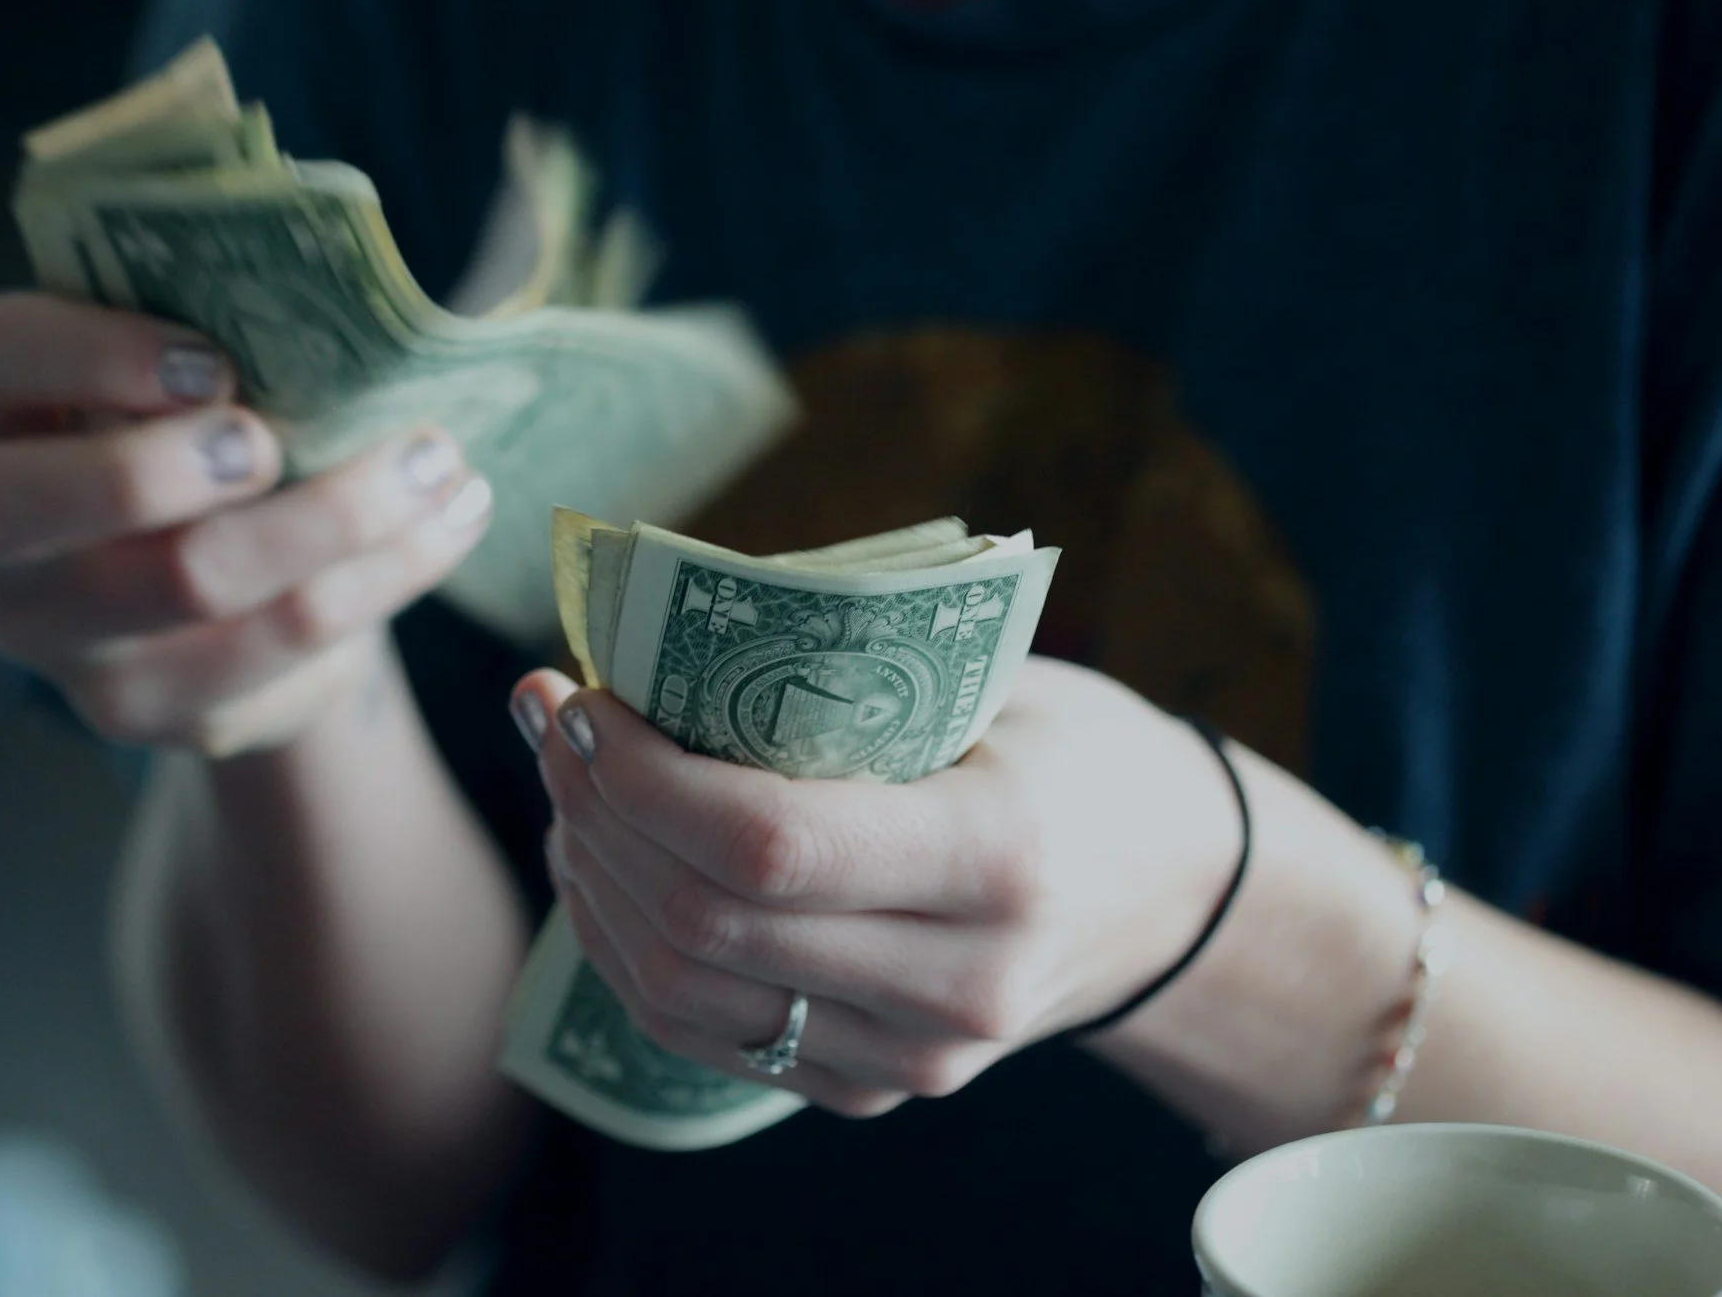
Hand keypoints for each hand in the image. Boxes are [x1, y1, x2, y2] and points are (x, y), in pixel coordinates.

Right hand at [0, 291, 493, 754]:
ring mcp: (57, 633)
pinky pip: (278, 645)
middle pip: (27, 505)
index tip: (214, 362)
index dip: (92, 353)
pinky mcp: (145, 707)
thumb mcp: (192, 363)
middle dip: (161, 466)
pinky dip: (384, 575)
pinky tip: (447, 523)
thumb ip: (221, 321)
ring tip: (436, 462)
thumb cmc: (209, 427)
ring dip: (336, 514)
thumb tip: (342, 292)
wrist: (232, 586)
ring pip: (187, 580)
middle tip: (275, 442)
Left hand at [518, 656, 1242, 1116]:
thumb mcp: (995, 681)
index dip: (642, 776)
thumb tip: (652, 632)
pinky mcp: (873, 1089)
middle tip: (550, 719)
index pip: (768, 844)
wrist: (1171, 893)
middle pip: (706, 924)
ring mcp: (915, 1057)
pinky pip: (704, 1035)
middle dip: (595, 813)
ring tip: (565, 783)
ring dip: (593, 880)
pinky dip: (627, 947)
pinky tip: (602, 862)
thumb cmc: (1073, 750)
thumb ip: (845, 671)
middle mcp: (958, 983)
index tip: (583, 697)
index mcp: (998, 857)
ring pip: (682, 994)